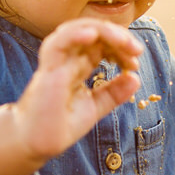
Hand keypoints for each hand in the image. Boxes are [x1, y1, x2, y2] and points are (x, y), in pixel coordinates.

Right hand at [11, 19, 142, 160]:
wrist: (37, 144)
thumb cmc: (60, 125)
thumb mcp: (95, 107)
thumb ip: (114, 93)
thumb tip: (136, 79)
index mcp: (77, 64)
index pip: (101, 44)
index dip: (121, 48)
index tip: (134, 64)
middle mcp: (67, 59)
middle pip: (92, 32)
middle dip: (118, 37)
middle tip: (137, 50)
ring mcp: (56, 62)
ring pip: (76, 30)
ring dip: (102, 31)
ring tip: (123, 41)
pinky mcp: (47, 71)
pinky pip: (58, 44)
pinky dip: (75, 34)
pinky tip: (93, 34)